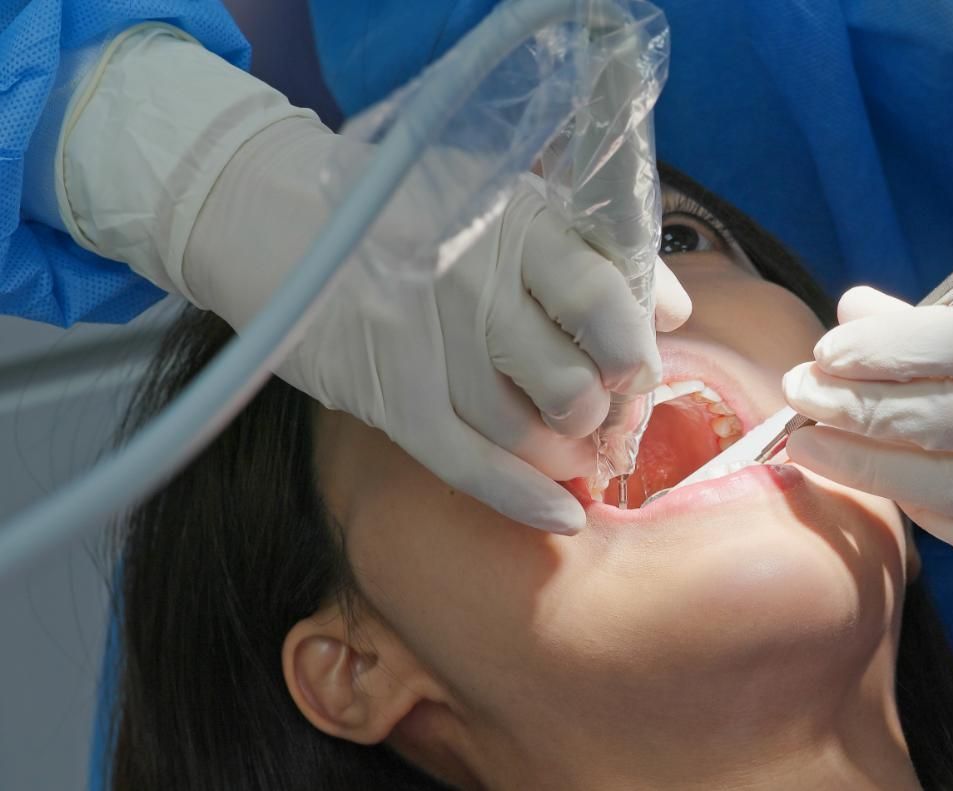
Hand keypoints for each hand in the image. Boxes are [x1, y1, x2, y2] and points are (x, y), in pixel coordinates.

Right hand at [183, 122, 691, 534]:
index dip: (634, 352)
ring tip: (577, 451)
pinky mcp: (387, 395)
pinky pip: (470, 467)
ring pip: (526, 433)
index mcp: (517, 224)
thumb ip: (593, 250)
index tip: (636, 370)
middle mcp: (475, 282)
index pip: (604, 301)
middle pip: (572, 383)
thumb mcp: (506, 202)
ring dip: (567, 457)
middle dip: (604, 417)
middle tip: (605, 418)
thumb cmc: (417, 214)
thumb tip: (672, 311)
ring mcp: (428, 343)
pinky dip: (524, 499)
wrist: (277, 218)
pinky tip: (562, 515)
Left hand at [781, 288, 952, 592]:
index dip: (886, 346)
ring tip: (813, 443)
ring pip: (947, 486)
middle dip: (856, 406)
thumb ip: (952, 326)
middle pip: (943, 419)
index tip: (828, 348)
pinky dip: (919, 506)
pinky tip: (882, 484)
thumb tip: (853, 309)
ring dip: (867, 465)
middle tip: (798, 394)